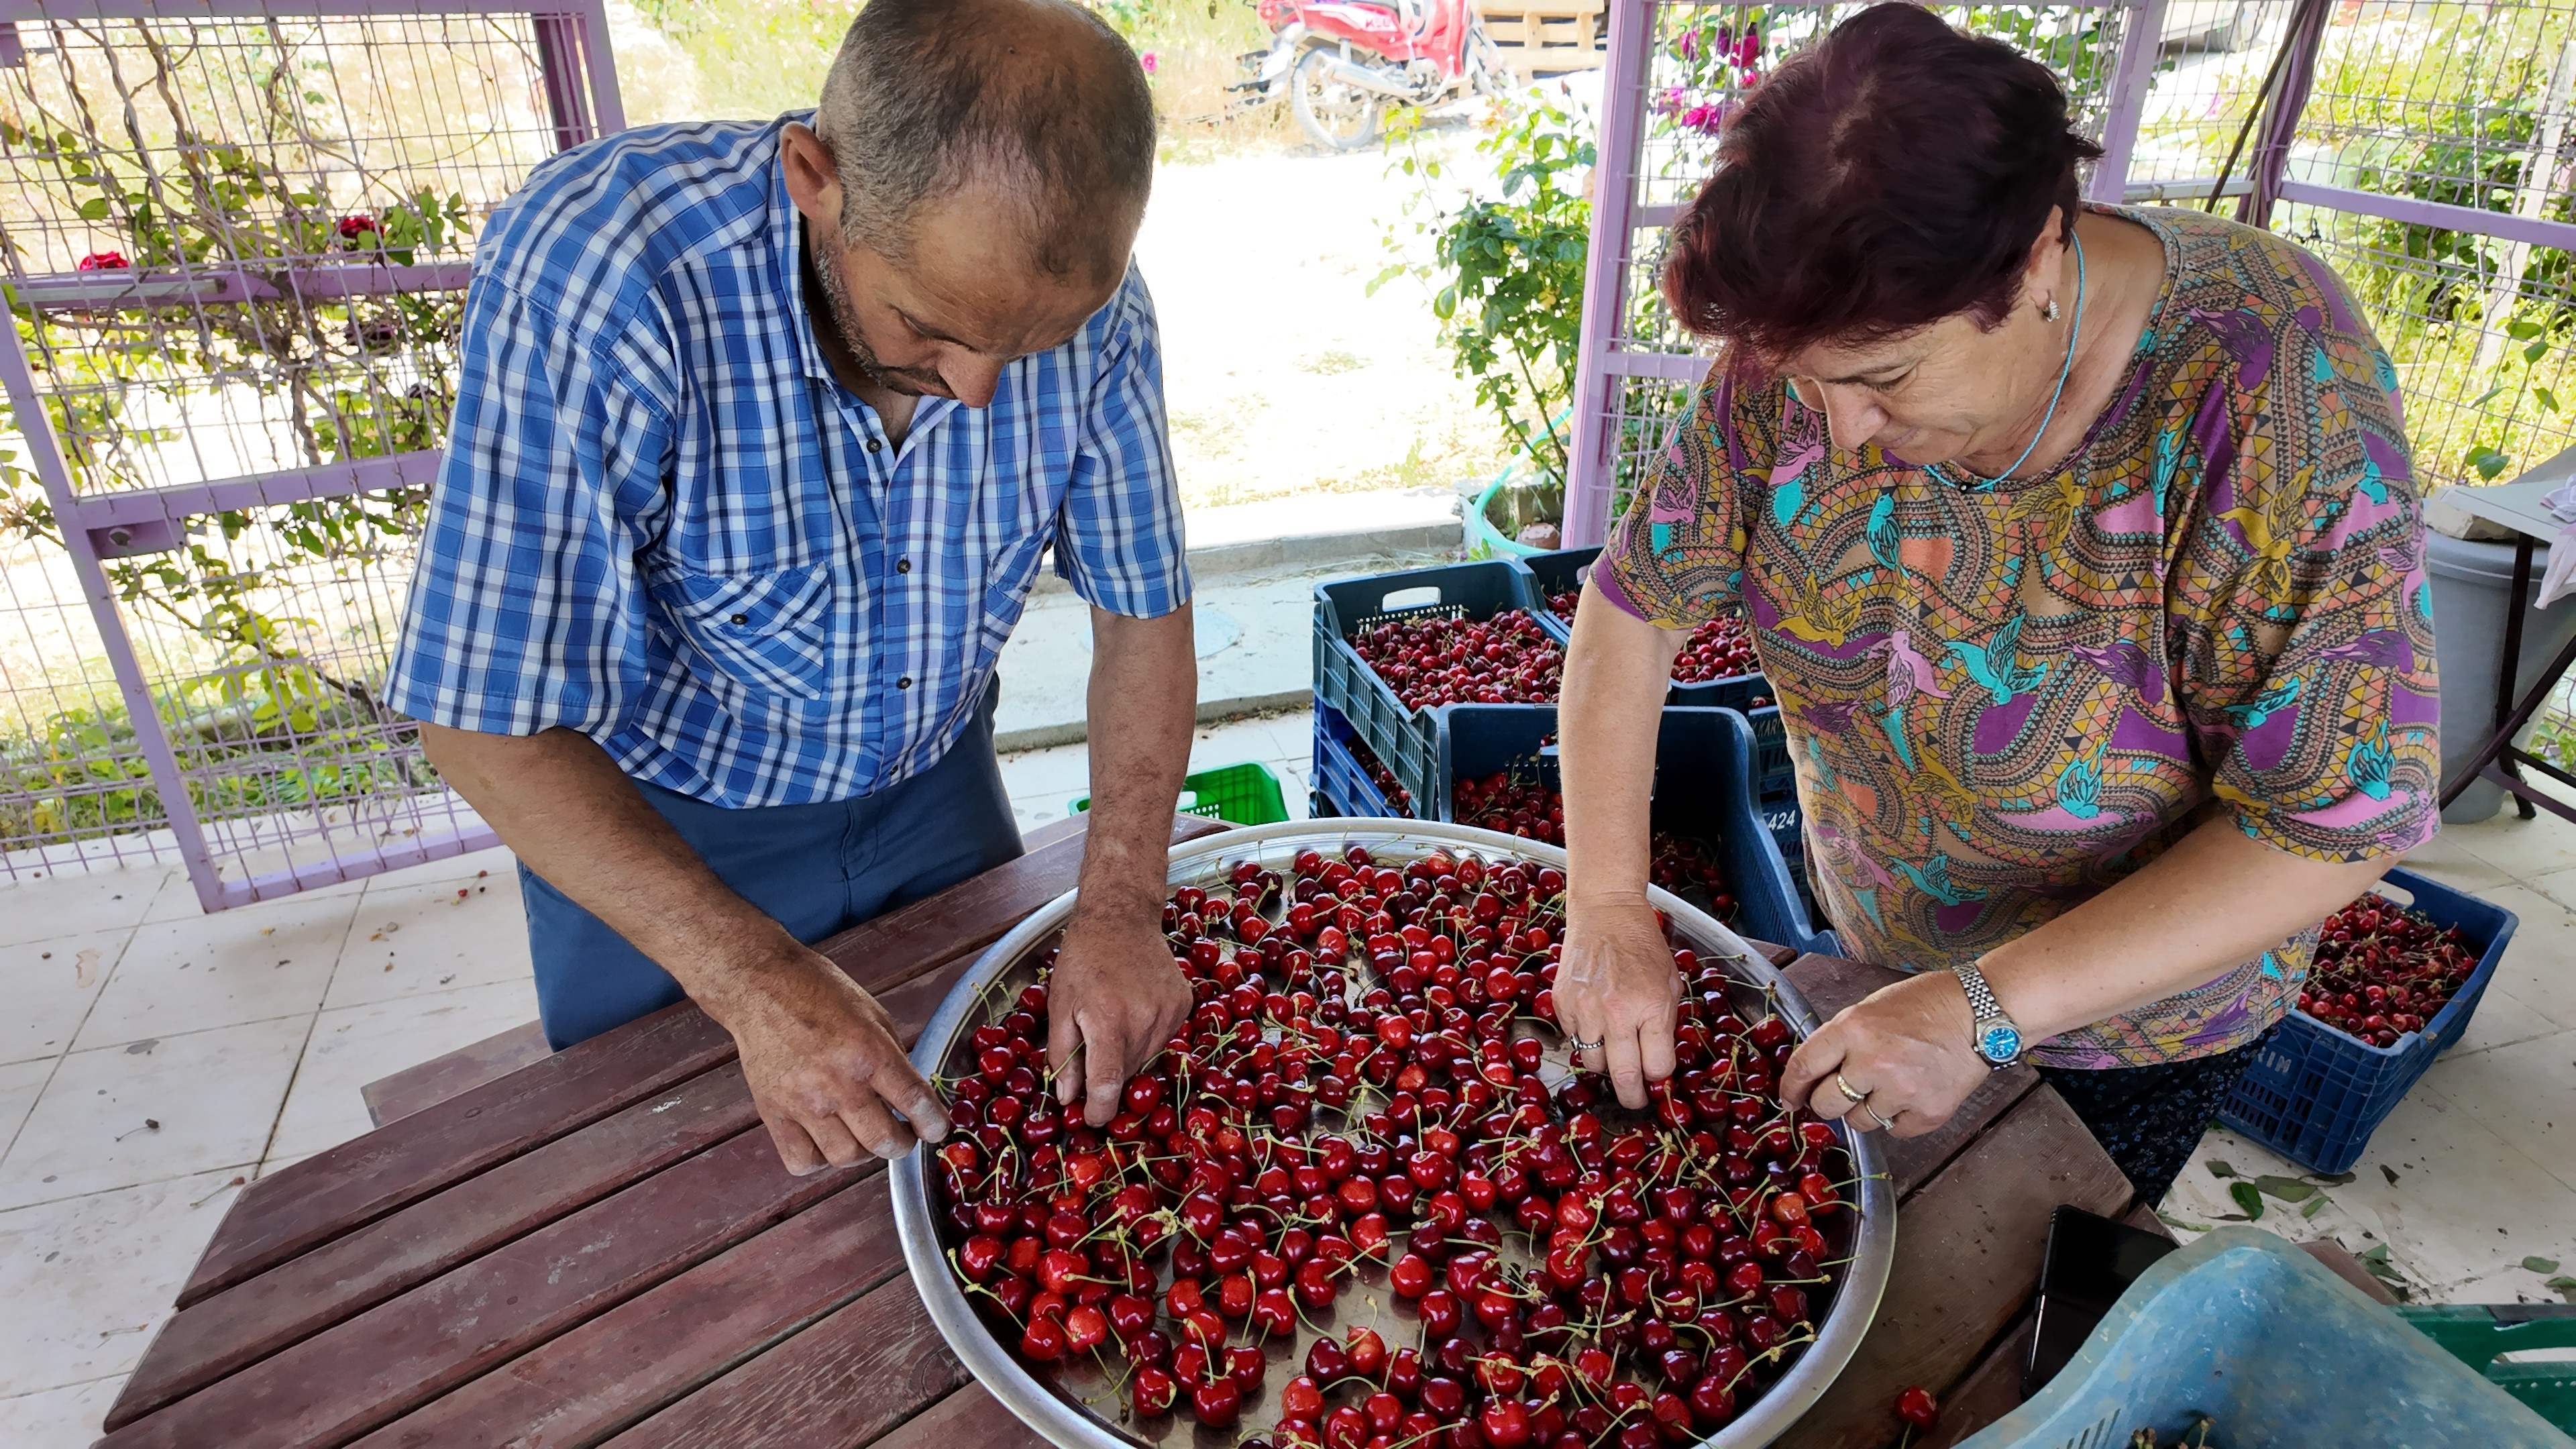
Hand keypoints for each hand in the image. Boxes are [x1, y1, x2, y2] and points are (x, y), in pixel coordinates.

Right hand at [719, 949, 949, 1173]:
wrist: (762, 988)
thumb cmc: (819, 994)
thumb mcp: (873, 1016)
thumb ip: (893, 1058)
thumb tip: (911, 1097)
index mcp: (869, 1053)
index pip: (915, 1102)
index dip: (934, 1125)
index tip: (937, 1129)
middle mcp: (838, 1083)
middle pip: (882, 1142)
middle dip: (902, 1144)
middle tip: (902, 1134)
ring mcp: (803, 1102)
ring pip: (845, 1157)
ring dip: (862, 1153)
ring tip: (862, 1135)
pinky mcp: (773, 1114)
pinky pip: (802, 1162)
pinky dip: (819, 1159)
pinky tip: (825, 1139)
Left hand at [1047, 904, 1193, 1125]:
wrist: (1122, 916)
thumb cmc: (1082, 958)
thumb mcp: (1059, 1005)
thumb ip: (1062, 1054)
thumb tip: (1068, 1097)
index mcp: (1108, 1019)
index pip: (1109, 1083)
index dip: (1100, 1109)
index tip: (1092, 1119)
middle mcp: (1144, 1018)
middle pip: (1127, 1073)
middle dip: (1107, 1073)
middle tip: (1091, 1049)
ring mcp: (1169, 1011)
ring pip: (1146, 1058)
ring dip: (1127, 1054)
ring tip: (1113, 1021)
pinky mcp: (1184, 1004)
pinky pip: (1163, 1038)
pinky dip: (1146, 1035)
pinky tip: (1133, 1010)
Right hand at [1556, 894, 1682, 1108]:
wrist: (1606, 912)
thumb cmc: (1644, 946)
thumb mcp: (1671, 983)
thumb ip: (1666, 1025)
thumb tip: (1658, 1066)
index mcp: (1653, 1006)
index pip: (1657, 1067)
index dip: (1659, 1080)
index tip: (1657, 1084)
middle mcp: (1618, 1011)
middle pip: (1624, 1075)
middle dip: (1631, 1097)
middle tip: (1634, 1102)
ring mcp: (1585, 1008)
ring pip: (1593, 1064)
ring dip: (1605, 1065)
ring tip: (1613, 1053)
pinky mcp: (1562, 1002)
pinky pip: (1573, 1039)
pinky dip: (1585, 1040)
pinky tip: (1594, 1023)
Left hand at [1780, 970, 1989, 1136]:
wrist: (1980, 1012)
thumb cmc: (1926, 1004)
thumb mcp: (1871, 1008)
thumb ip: (1841, 1039)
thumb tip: (1813, 1073)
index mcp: (1852, 1028)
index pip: (1804, 1066)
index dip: (1790, 1088)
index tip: (1789, 1099)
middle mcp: (1872, 1061)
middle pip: (1826, 1104)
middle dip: (1827, 1102)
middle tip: (1841, 1093)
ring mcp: (1901, 1090)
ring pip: (1859, 1122)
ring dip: (1865, 1110)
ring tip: (1888, 1086)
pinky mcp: (1928, 1112)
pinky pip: (1895, 1130)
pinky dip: (1898, 1118)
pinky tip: (1911, 1095)